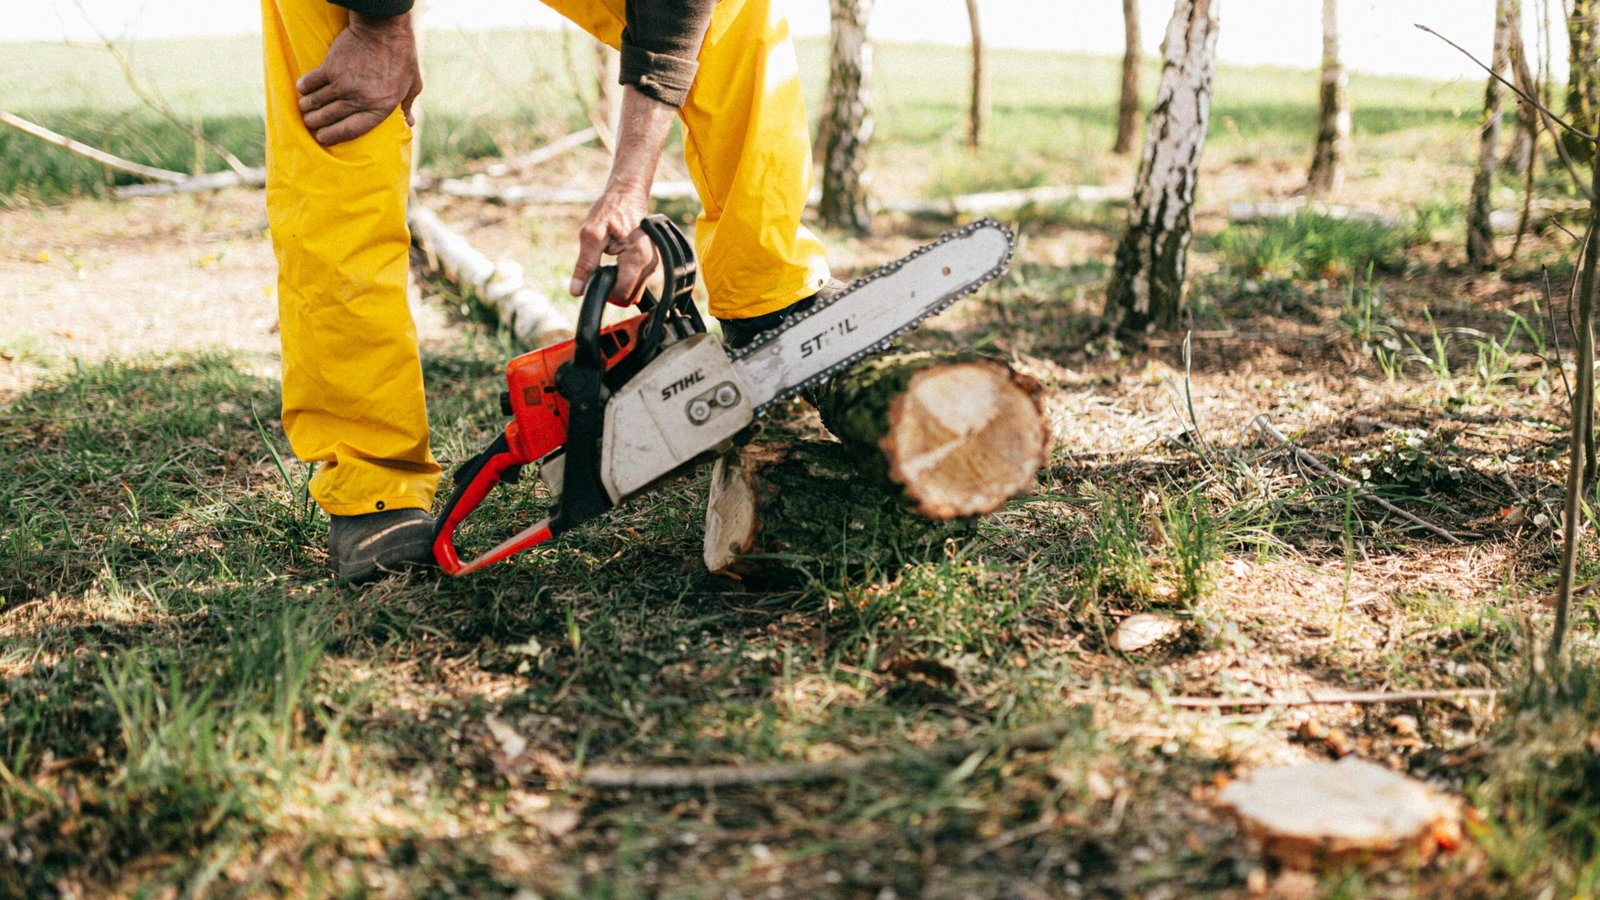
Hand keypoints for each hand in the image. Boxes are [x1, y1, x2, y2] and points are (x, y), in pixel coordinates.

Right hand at [296, 12, 421, 145]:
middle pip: (329, 118)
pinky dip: (303, 87)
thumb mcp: (413, 84)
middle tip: (310, 124)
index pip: (351, 131)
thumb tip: (409, 123)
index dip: (333, 137)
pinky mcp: (331, 67)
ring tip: (304, 109)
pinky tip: (301, 89)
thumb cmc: (401, 57)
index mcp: (380, 108)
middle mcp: (360, 99)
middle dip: (315, 123)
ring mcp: (344, 84)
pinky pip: (311, 82)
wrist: (384, 29)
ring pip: (317, 102)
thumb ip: (407, 105)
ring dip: (307, 107)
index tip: (323, 138)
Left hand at [570, 181, 659, 306]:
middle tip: (600, 269)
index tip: (594, 279)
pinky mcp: (652, 263)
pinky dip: (624, 278)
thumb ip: (584, 265)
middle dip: (612, 289)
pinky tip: (616, 262)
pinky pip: (637, 283)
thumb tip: (576, 291)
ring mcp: (653, 264)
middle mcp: (650, 263)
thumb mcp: (591, 234)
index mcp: (638, 257)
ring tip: (609, 262)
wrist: (627, 194)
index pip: (622, 294)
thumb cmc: (610, 209)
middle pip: (630, 297)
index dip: (605, 293)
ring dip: (618, 284)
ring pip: (634, 292)